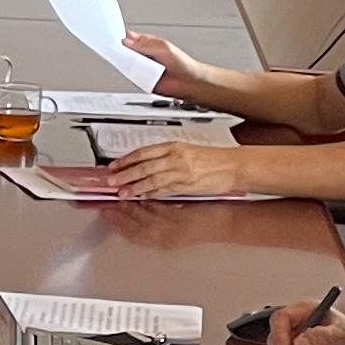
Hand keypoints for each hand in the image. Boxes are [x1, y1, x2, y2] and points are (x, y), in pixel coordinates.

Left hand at [102, 141, 244, 199]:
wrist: (234, 166)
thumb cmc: (214, 160)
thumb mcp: (187, 152)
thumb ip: (168, 158)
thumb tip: (147, 165)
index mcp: (174, 147)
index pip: (143, 152)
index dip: (126, 159)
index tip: (114, 165)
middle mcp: (175, 157)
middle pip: (143, 165)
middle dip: (124, 174)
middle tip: (110, 180)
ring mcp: (180, 172)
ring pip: (150, 179)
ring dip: (133, 187)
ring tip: (121, 192)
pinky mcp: (185, 186)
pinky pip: (163, 190)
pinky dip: (149, 194)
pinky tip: (140, 197)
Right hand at [123, 30, 195, 97]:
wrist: (189, 82)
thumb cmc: (182, 63)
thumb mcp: (163, 47)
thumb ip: (145, 44)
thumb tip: (127, 41)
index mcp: (147, 43)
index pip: (129, 38)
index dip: (121, 37)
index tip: (115, 39)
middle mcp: (143, 55)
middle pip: (125, 51)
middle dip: (120, 51)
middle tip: (117, 51)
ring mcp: (141, 68)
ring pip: (126, 64)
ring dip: (125, 64)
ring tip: (127, 61)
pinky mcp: (141, 80)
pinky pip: (131, 77)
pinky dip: (130, 75)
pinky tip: (132, 73)